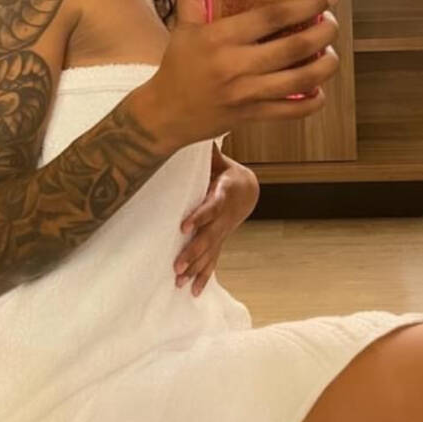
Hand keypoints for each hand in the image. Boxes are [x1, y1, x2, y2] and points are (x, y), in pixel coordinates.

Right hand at [137, 0, 340, 150]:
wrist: (165, 114)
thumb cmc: (177, 66)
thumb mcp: (181, 24)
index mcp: (220, 37)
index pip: (272, 17)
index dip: (306, 4)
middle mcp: (237, 65)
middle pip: (295, 47)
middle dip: (324, 32)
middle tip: (331, 23)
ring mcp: (247, 93)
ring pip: (301, 80)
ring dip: (325, 66)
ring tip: (330, 54)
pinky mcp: (253, 115)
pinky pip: (293, 111)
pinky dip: (313, 100)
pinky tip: (318, 88)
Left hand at [173, 148, 258, 297]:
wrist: (246, 189)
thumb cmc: (224, 171)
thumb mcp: (217, 159)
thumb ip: (205, 152)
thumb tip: (185, 129)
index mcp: (223, 194)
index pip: (210, 207)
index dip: (198, 216)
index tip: (183, 226)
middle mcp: (224, 217)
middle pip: (208, 236)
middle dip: (193, 252)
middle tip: (176, 265)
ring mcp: (223, 232)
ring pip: (209, 252)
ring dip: (195, 267)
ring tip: (178, 280)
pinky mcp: (219, 241)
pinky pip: (213, 261)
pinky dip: (203, 276)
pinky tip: (193, 292)